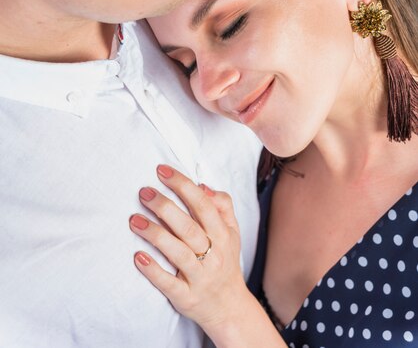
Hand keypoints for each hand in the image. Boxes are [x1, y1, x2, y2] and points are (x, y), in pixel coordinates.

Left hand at [129, 165, 250, 332]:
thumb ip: (222, 205)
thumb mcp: (232, 232)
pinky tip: (138, 257)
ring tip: (134, 220)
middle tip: (144, 192)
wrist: (230, 308)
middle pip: (189, 227)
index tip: (162, 171)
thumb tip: (203, 185)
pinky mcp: (186, 297)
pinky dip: (153, 271)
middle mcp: (213, 254)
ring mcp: (199, 277)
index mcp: (223, 234)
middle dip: (165, 207)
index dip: (183, 185)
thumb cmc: (225, 261)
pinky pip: (169, 284)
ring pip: (178, 253)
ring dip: (155, 235)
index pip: (203, 204)